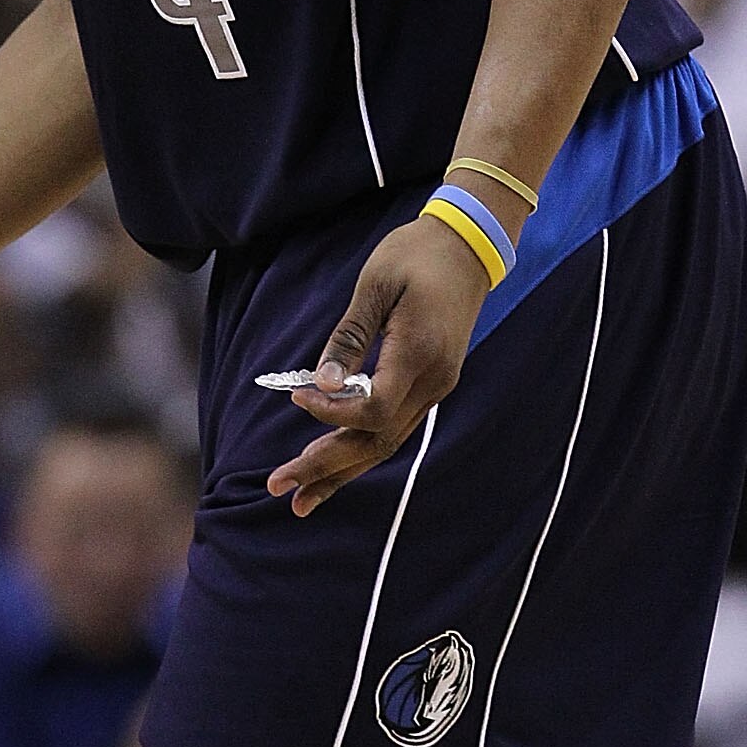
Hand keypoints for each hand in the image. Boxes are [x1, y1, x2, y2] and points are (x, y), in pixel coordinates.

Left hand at [268, 215, 486, 516]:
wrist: (469, 246)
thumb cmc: (416, 255)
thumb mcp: (375, 285)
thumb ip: (349, 337)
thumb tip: (322, 383)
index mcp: (419, 354)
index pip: (373, 409)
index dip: (332, 413)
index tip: (298, 397)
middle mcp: (433, 382)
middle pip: (376, 440)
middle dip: (326, 468)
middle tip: (277, 486)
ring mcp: (436, 388)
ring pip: (386, 443)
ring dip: (341, 472)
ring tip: (300, 500)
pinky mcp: (432, 385)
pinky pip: (394, 428)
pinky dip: (361, 451)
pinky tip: (333, 468)